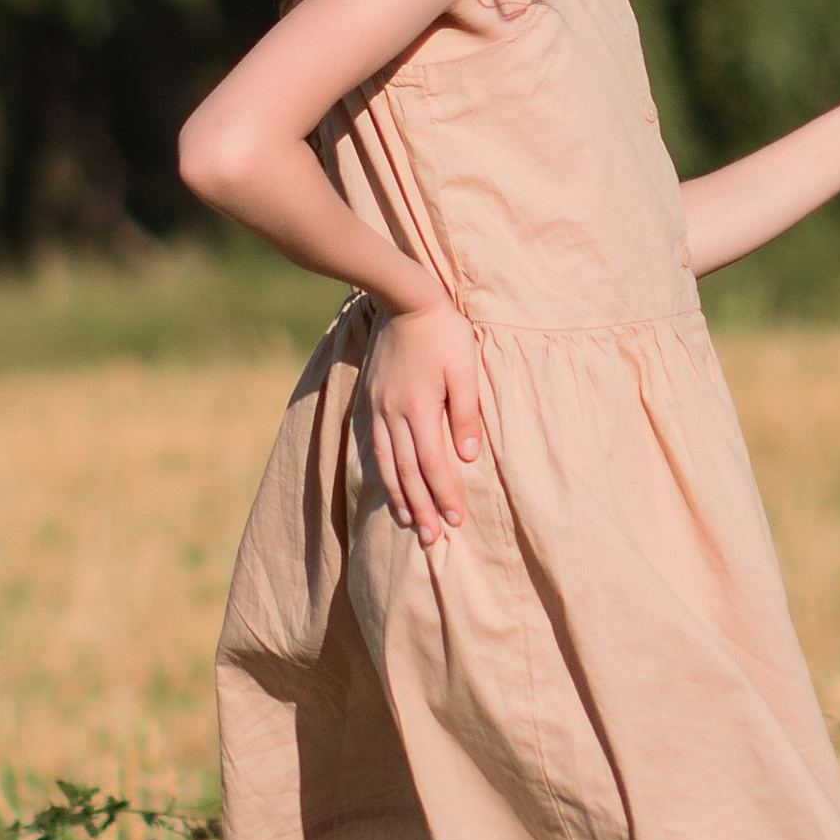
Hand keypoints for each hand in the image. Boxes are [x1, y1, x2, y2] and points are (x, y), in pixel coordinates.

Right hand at [361, 301, 484, 547]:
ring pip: (387, 464)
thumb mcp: (464, 368)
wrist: (405, 300)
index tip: (456, 521)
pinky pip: (374, 446)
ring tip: (410, 522)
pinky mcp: (371, 400)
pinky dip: (382, 472)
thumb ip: (465, 414)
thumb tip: (468, 458)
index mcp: (419, 408)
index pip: (433, 465)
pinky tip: (389, 485)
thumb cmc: (444, 331)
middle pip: (407, 473)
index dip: (444, 495)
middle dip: (422, 508)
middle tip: (433, 539)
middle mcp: (393, 414)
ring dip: (399, 497)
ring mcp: (378, 408)